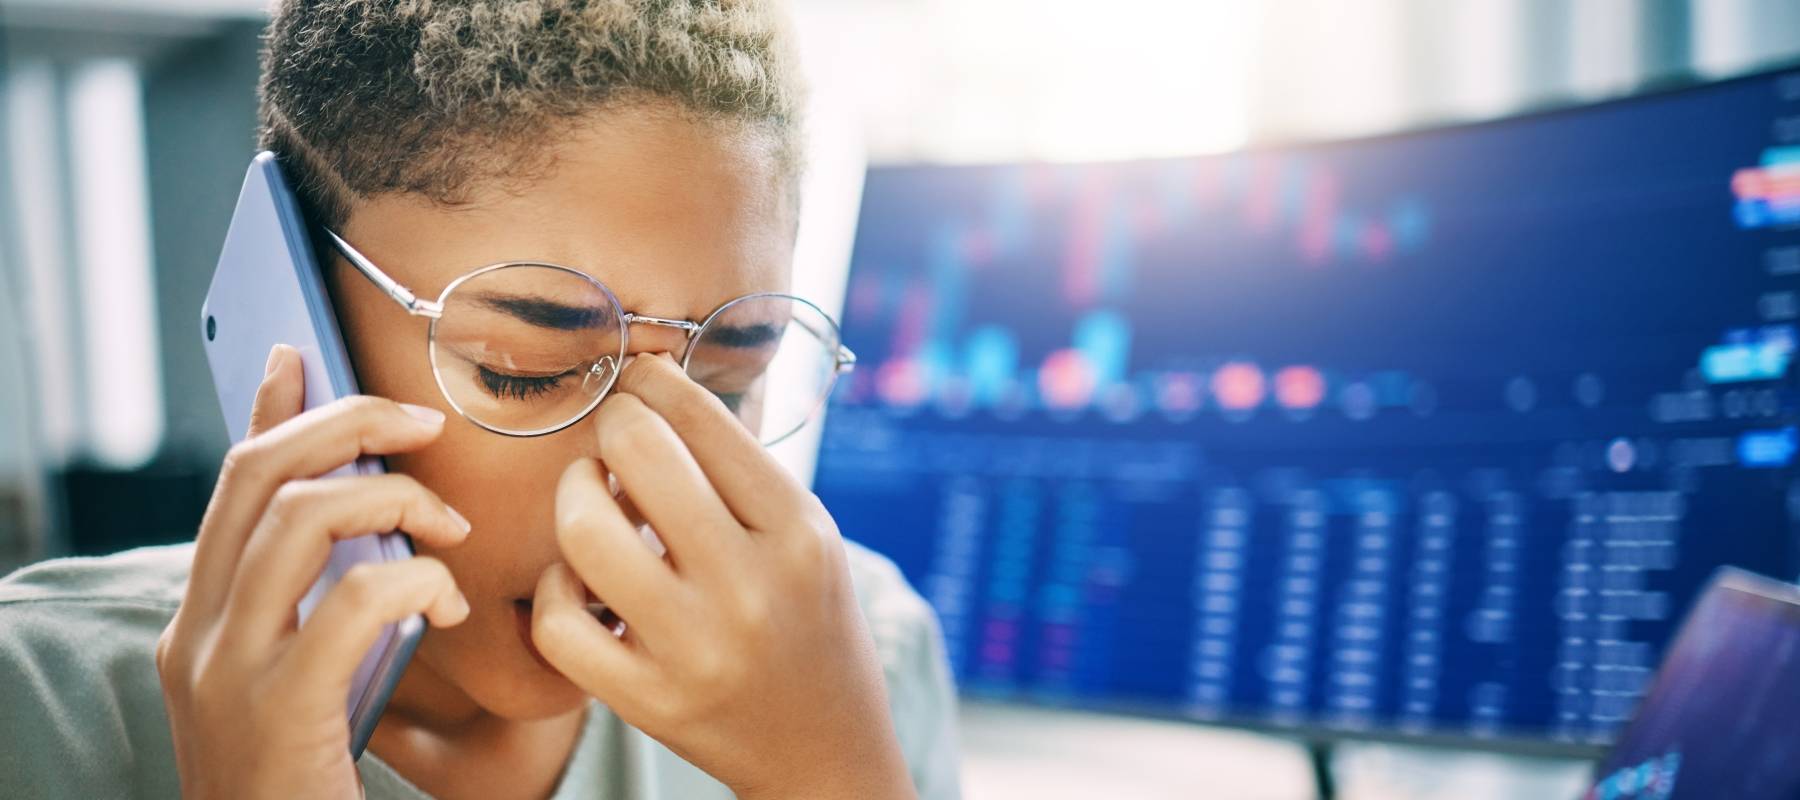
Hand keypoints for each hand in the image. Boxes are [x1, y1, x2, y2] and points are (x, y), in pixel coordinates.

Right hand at [156, 345, 472, 799]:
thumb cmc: (304, 784)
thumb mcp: (295, 679)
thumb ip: (313, 603)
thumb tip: (362, 520)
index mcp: (199, 622)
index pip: (232, 484)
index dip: (273, 410)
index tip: (302, 353)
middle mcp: (196, 636)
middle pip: (261, 474)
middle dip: (350, 423)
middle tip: (424, 425)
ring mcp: (227, 674)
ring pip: (302, 517)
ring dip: (394, 499)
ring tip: (449, 532)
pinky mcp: (277, 713)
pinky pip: (352, 602)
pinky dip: (416, 582)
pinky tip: (448, 606)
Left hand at [533, 355, 914, 799]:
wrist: (826, 748)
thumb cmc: (808, 622)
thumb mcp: (809, 538)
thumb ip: (743, 472)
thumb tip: (655, 385)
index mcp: (799, 532)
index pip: (704, 420)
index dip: (654, 381)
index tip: (639, 378)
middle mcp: (751, 585)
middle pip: (638, 454)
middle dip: (611, 427)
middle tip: (613, 437)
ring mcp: (696, 648)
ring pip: (584, 532)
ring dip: (574, 496)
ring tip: (591, 498)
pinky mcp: (649, 700)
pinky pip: (560, 621)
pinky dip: (555, 588)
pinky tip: (581, 580)